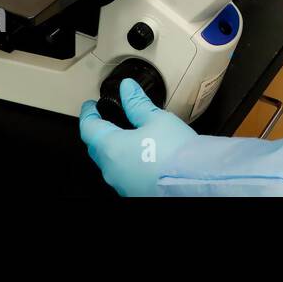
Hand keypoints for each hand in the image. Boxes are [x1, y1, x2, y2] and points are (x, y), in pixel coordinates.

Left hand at [79, 78, 195, 196]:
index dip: (88, 114)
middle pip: (96, 148)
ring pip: (110, 164)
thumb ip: (137, 103)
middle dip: (99, 133)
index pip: (89, 128)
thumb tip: (127, 88)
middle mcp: (111, 170)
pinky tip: (140, 157)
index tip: (90, 106)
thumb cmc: (175, 153)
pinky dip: (126, 163)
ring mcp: (122, 185)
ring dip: (113, 150)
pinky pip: (124, 175)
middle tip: (104, 120)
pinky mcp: (135, 193)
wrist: (195, 182)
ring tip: (126, 138)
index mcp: (111, 148)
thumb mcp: (157, 119)